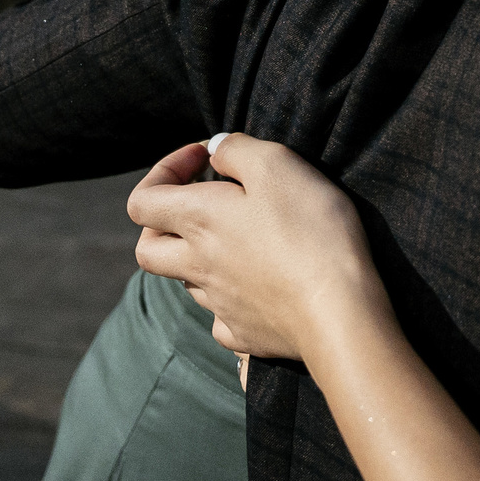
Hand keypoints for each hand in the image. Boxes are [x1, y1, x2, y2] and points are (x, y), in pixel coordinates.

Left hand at [126, 133, 388, 362]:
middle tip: (201, 206)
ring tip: (241, 241)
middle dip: (162, 223)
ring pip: (185, 280)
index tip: (205, 158)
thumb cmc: (310, 230)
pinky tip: (257, 289)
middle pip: (147, 248)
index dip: (164, 171)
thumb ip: (237, 149)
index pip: (141, 200)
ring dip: (200, 257)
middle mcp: (197, 264)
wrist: (338, 310)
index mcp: (198, 220)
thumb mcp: (278, 164)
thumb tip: (216, 148)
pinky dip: (230, 299)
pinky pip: (221, 317)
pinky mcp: (242, 332)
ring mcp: (217, 303)